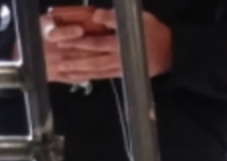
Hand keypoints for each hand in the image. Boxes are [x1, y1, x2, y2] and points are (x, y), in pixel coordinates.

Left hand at [41, 9, 172, 84]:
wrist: (169, 53)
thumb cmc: (154, 32)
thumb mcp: (139, 19)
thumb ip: (115, 18)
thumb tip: (96, 16)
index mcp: (120, 43)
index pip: (94, 42)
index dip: (78, 41)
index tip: (63, 40)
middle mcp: (116, 58)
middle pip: (91, 58)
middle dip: (73, 59)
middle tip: (58, 59)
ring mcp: (117, 68)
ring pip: (94, 70)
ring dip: (77, 70)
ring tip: (62, 69)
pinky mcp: (119, 74)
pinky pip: (100, 76)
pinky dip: (87, 76)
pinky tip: (77, 76)